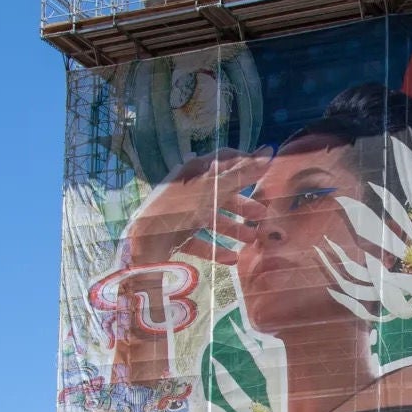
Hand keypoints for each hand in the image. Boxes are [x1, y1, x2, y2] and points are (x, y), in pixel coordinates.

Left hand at [124, 148, 267, 268]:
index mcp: (196, 171)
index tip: (267, 173)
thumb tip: (268, 151)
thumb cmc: (179, 208)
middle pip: (222, 193)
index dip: (247, 163)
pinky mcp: (176, 234)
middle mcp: (189, 189)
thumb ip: (242, 174)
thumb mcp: (213, 189)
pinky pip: (200, 240)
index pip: (225, 159)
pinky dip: (216, 248)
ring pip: (213, 218)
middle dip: (243, 205)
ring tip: (252, 240)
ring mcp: (182, 212)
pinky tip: (231, 259)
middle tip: (263, 215)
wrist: (142, 241)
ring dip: (234, 228)